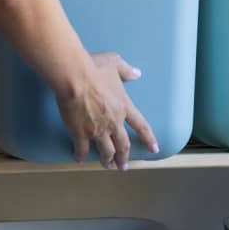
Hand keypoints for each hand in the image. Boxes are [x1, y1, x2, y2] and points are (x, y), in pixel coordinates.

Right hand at [55, 52, 157, 169]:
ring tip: (106, 165)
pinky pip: (82, 150)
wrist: (74, 77)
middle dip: (123, 158)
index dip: (148, 138)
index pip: (141, 126)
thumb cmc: (94, 67)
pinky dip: (81, 156)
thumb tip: (137, 73)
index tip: (154, 149)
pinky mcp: (80, 134)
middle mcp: (114, 122)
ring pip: (106, 152)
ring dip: (107, 160)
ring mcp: (97, 130)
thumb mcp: (115, 63)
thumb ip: (126, 70)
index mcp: (124, 106)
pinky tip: (80, 158)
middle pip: (123, 145)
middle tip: (122, 166)